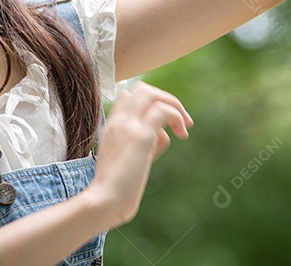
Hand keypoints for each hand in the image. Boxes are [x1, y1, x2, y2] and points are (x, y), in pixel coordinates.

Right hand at [86, 83, 191, 227]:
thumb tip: (163, 135)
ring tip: (185, 127)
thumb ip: (146, 143)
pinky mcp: (140, 136)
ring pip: (151, 93)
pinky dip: (177, 117)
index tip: (163, 125)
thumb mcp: (131, 160)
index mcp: (112, 126)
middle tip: (182, 121)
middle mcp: (118, 121)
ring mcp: (128, 126)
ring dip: (174, 105)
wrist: (105, 201)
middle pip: (142, 89)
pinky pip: (163, 111)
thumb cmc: (117, 189)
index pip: (129, 96)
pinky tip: (182, 135)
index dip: (150, 104)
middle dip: (166, 99)